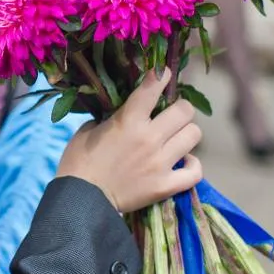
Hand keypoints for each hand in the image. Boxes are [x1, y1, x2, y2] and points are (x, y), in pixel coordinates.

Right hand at [56, 69, 203, 212]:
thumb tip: (122, 113)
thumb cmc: (78, 162)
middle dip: (180, 109)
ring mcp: (161, 162)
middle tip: (171, 115)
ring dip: (186, 134)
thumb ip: (110, 119)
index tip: (163, 73)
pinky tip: (184, 162)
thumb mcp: (88, 130)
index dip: (162, 75)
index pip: (153, 88)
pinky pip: (195, 171)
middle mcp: (150, 138)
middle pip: (184, 111)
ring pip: (193, 135)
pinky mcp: (165, 185)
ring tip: (176, 139)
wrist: (80, 200)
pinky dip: (192, 165)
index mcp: (128, 121)